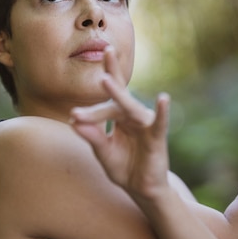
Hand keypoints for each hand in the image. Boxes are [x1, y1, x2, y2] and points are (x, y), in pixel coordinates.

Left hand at [70, 46, 170, 199]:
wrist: (142, 189)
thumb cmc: (124, 167)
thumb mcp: (103, 152)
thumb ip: (92, 137)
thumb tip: (74, 121)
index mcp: (119, 116)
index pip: (105, 104)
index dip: (90, 108)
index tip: (73, 114)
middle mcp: (133, 115)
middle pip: (119, 95)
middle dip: (111, 73)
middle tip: (104, 49)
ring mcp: (146, 124)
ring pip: (130, 107)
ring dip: (118, 93)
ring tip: (105, 79)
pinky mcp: (157, 137)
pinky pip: (160, 123)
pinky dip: (163, 111)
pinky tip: (164, 98)